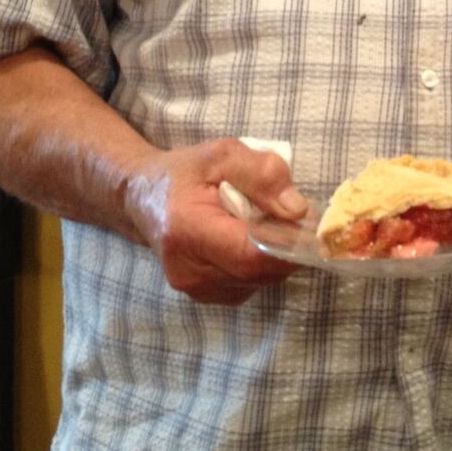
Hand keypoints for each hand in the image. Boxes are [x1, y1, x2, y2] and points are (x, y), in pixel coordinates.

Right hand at [123, 138, 307, 303]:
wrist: (143, 197)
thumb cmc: (185, 173)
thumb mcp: (223, 155)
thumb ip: (261, 174)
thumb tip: (297, 209)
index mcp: (187, 231)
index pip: (248, 255)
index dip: (286, 244)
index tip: (308, 224)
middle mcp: (188, 270)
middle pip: (257, 271)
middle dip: (285, 248)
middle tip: (294, 219)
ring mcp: (195, 289)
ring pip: (257, 281)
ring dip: (274, 257)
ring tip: (268, 225)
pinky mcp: (205, 295)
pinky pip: (248, 285)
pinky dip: (260, 265)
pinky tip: (252, 240)